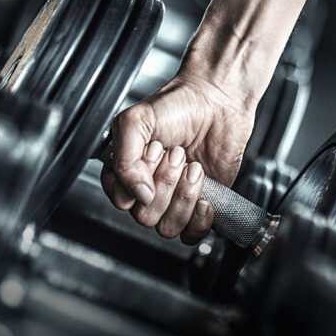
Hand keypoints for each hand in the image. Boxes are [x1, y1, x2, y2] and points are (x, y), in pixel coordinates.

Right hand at [101, 69, 255, 244]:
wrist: (216, 100)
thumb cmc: (177, 105)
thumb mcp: (136, 121)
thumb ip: (124, 159)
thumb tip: (138, 195)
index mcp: (126, 171)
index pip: (119, 199)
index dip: (137, 180)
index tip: (153, 151)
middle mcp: (147, 189)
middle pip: (144, 216)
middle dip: (165, 183)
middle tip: (177, 154)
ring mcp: (173, 199)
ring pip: (168, 227)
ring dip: (183, 196)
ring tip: (193, 167)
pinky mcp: (199, 206)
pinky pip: (191, 235)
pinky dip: (199, 219)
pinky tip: (204, 194)